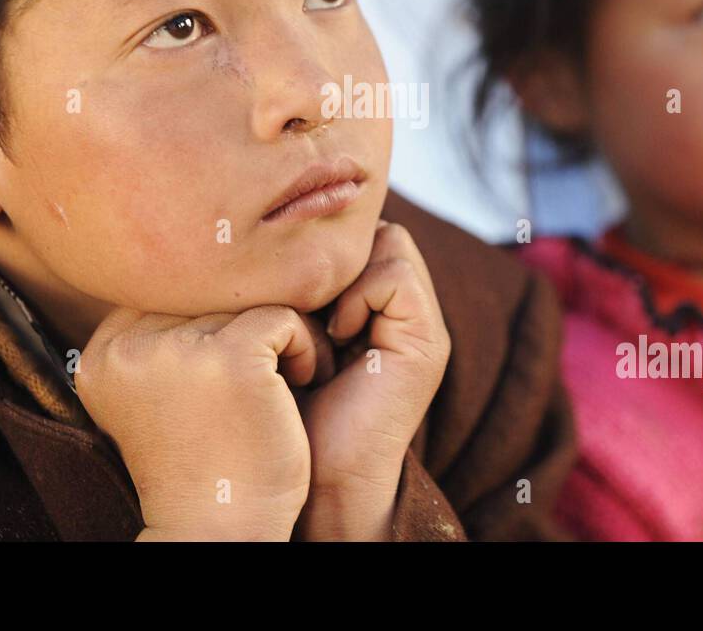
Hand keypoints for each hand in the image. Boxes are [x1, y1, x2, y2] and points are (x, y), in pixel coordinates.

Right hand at [76, 304, 318, 540]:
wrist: (222, 531)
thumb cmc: (203, 463)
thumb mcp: (157, 397)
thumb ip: (161, 340)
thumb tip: (203, 269)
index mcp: (102, 356)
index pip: (168, 298)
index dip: (212, 326)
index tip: (232, 373)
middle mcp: (131, 348)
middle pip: (208, 296)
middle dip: (247, 328)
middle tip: (270, 375)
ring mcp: (180, 350)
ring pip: (247, 301)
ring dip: (279, 337)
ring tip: (287, 382)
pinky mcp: (232, 358)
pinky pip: (284, 317)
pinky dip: (306, 345)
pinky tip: (305, 383)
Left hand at [292, 220, 451, 539]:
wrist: (311, 476)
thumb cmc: (282, 406)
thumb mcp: (285, 329)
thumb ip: (298, 284)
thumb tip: (274, 227)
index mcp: (376, 305)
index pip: (359, 232)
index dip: (322, 247)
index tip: (287, 289)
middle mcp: (406, 310)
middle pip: (377, 230)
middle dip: (336, 255)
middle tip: (304, 297)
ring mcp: (422, 324)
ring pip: (391, 242)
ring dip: (345, 275)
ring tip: (321, 322)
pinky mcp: (427, 341)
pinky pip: (396, 275)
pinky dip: (360, 296)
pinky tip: (335, 336)